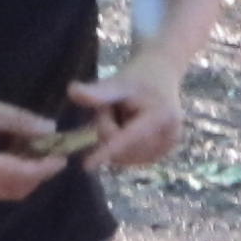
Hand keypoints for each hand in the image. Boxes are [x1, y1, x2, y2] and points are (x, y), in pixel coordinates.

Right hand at [0, 88, 66, 199]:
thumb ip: (19, 121)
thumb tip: (50, 129)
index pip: (21, 175)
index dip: (45, 169)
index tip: (63, 157)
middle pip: (16, 190)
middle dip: (37, 175)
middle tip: (51, 152)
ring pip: (5, 192)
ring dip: (24, 177)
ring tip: (35, 151)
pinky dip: (8, 176)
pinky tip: (13, 155)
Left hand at [69, 51, 184, 170]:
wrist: (162, 74)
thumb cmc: (138, 77)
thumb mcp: (117, 83)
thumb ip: (97, 93)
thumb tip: (71, 91)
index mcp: (160, 117)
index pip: (127, 138)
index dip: (106, 151)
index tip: (86, 166)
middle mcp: (169, 135)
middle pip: (123, 149)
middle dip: (109, 132)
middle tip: (115, 108)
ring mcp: (168, 147)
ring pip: (124, 156)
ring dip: (115, 140)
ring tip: (125, 116)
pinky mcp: (163, 153)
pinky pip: (130, 158)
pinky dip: (123, 147)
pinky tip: (131, 128)